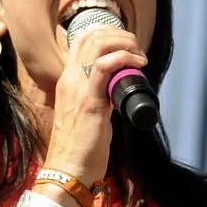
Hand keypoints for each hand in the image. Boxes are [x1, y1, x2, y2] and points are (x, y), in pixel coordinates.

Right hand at [42, 24, 148, 186]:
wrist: (67, 171)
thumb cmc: (79, 148)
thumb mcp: (86, 115)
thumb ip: (98, 99)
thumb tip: (117, 94)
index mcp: (67, 82)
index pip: (81, 41)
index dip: (107, 35)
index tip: (127, 47)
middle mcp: (69, 80)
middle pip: (90, 36)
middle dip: (119, 35)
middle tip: (137, 49)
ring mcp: (76, 89)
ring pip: (96, 44)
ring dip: (124, 43)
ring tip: (139, 55)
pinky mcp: (89, 102)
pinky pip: (103, 67)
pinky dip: (123, 58)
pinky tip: (136, 64)